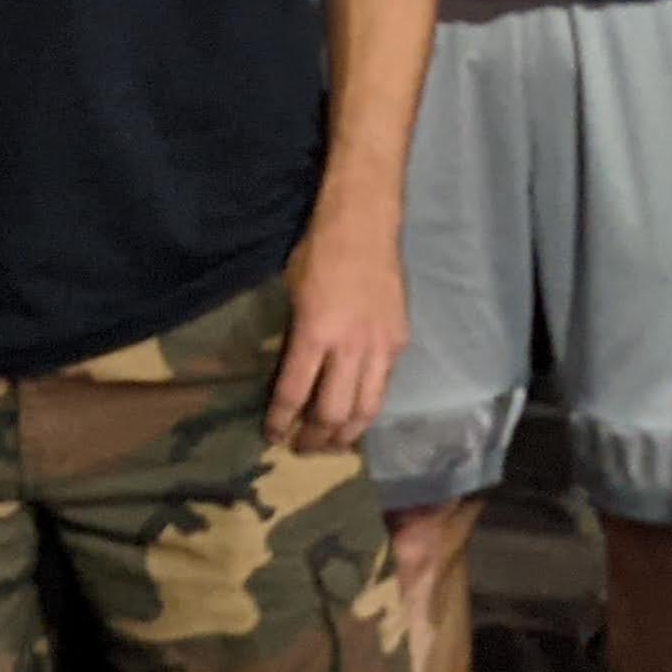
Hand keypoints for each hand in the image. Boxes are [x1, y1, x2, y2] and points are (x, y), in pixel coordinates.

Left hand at [272, 218, 409, 455]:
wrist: (364, 224)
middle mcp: (350, 347)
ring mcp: (380, 346)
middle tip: (302, 448)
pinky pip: (384, 386)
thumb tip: (294, 371)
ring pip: (366, 409)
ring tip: (333, 445)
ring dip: (347, 434)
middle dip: (315, 438)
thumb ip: (296, 337)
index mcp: (315, 334)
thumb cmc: (318, 251)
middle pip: (332, 412)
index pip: (294, 394)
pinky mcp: (400, 341)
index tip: (272, 436)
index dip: (280, 421)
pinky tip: (358, 413)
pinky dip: (369, 406)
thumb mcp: (293, 294)